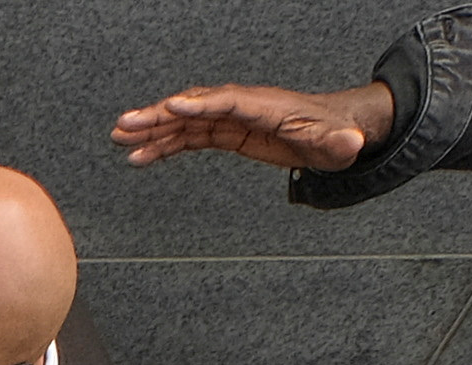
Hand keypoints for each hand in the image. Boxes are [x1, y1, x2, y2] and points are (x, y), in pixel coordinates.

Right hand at [110, 78, 395, 170]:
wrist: (337, 130)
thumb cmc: (336, 133)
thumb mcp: (341, 143)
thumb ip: (341, 144)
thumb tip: (350, 144)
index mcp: (266, 107)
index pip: (227, 102)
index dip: (200, 105)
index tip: (172, 108)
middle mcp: (244, 108)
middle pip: (195, 107)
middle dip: (160, 116)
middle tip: (127, 125)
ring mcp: (233, 119)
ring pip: (186, 122)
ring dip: (153, 131)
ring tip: (121, 141)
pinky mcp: (230, 133)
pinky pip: (191, 137)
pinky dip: (165, 146)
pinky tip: (143, 156)